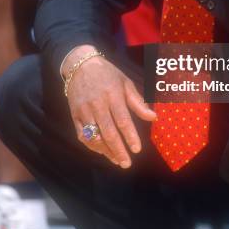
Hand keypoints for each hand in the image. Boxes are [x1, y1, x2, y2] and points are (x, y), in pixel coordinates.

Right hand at [66, 51, 155, 167]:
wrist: (80, 66)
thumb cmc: (108, 74)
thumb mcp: (126, 83)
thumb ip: (138, 102)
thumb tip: (153, 117)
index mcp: (113, 95)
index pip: (123, 120)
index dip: (130, 137)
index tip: (137, 149)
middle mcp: (98, 104)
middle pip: (108, 132)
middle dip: (118, 150)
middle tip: (127, 163)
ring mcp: (84, 111)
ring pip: (94, 136)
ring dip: (106, 151)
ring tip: (117, 160)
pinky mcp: (74, 115)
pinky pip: (82, 135)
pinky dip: (92, 146)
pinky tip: (102, 151)